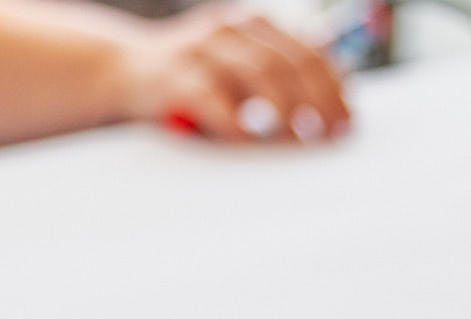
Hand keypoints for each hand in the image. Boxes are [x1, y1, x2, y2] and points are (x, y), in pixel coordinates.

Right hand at [118, 4, 349, 142]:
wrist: (123, 71)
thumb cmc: (188, 76)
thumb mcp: (236, 63)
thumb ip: (278, 67)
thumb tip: (335, 85)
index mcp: (253, 24)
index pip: (308, 52)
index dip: (333, 87)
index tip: (347, 121)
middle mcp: (231, 28)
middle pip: (290, 64)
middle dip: (317, 102)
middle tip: (328, 137)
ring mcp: (203, 49)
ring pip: (262, 75)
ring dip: (286, 113)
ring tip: (298, 141)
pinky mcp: (177, 77)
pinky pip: (217, 100)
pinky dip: (238, 124)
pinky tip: (251, 143)